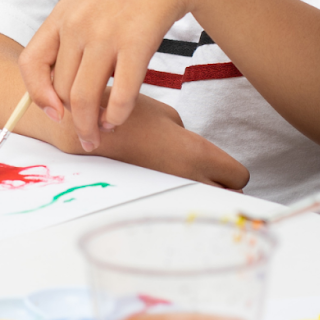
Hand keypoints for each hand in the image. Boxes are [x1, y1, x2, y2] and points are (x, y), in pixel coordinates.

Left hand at [19, 0, 208, 150]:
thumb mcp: (83, 6)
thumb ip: (67, 41)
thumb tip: (56, 91)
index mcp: (60, 18)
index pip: (31, 64)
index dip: (37, 95)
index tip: (53, 111)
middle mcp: (78, 27)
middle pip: (61, 89)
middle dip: (71, 118)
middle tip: (83, 132)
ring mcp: (106, 35)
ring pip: (85, 98)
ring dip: (90, 125)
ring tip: (98, 133)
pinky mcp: (137, 44)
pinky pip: (121, 93)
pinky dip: (117, 115)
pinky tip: (118, 119)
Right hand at [58, 92, 249, 189]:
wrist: (81, 127)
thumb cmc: (122, 114)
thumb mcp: (164, 114)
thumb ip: (187, 135)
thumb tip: (193, 151)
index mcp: (196, 154)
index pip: (238, 176)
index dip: (232, 172)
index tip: (222, 168)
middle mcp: (186, 179)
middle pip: (226, 198)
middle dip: (221, 188)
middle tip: (206, 175)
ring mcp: (167, 193)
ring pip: (200, 204)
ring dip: (196, 194)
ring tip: (178, 177)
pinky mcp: (148, 199)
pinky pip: (173, 205)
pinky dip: (171, 197)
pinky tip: (158, 183)